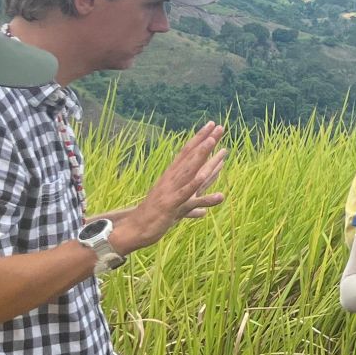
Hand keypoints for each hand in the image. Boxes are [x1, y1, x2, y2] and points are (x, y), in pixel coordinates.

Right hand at [115, 123, 226, 253]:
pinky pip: (184, 194)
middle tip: (219, 126)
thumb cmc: (157, 217)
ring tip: (212, 142)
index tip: (212, 125)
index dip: (200, 139)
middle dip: (205, 141)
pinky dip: (193, 185)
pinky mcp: (170, 205)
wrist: (136, 229)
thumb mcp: (179, 209)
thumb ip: (194, 205)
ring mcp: (170, 190)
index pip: (188, 154)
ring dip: (200, 155)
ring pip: (188, 170)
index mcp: (173, 177)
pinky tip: (203, 176)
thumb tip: (205, 210)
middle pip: (191, 157)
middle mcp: (171, 179)